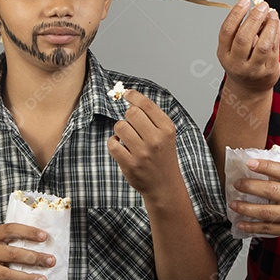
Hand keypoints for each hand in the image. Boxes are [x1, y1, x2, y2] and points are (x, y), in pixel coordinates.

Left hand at [107, 89, 183, 203]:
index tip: (126, 93)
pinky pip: (113, 143)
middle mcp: (156, 139)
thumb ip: (152, 116)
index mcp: (167, 129)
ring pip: (120, 126)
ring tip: (127, 138)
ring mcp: (143, 153)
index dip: (133, 95)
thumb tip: (130, 96)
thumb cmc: (163, 156)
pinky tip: (121, 147)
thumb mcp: (166, 134)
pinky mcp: (130, 164)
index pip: (146, 104)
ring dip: (120, 130)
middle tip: (131, 125)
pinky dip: (113, 142)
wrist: (165, 185)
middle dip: (128, 116)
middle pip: (131, 113)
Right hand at [217, 0, 279, 93]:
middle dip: (254, 18)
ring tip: (272, 14)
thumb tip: (257, 7)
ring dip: (269, 26)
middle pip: (243, 38)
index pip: (227, 31)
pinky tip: (275, 24)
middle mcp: (236, 63)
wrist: (249, 88)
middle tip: (262, 5)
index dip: (235, 13)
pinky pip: (274, 49)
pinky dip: (276, 33)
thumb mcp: (234, 48)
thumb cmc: (242, 61)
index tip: (245, 0)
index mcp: (224, 54)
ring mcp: (253, 70)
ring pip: (262, 45)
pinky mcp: (268, 72)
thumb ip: (241, 29)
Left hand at [230, 159, 279, 245]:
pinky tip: (242, 224)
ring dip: (247, 209)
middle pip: (271, 191)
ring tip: (233, 204)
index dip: (265, 166)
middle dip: (250, 187)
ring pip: (267, 212)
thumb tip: (263, 168)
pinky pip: (269, 229)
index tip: (249, 163)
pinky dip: (253, 227)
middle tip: (236, 184)